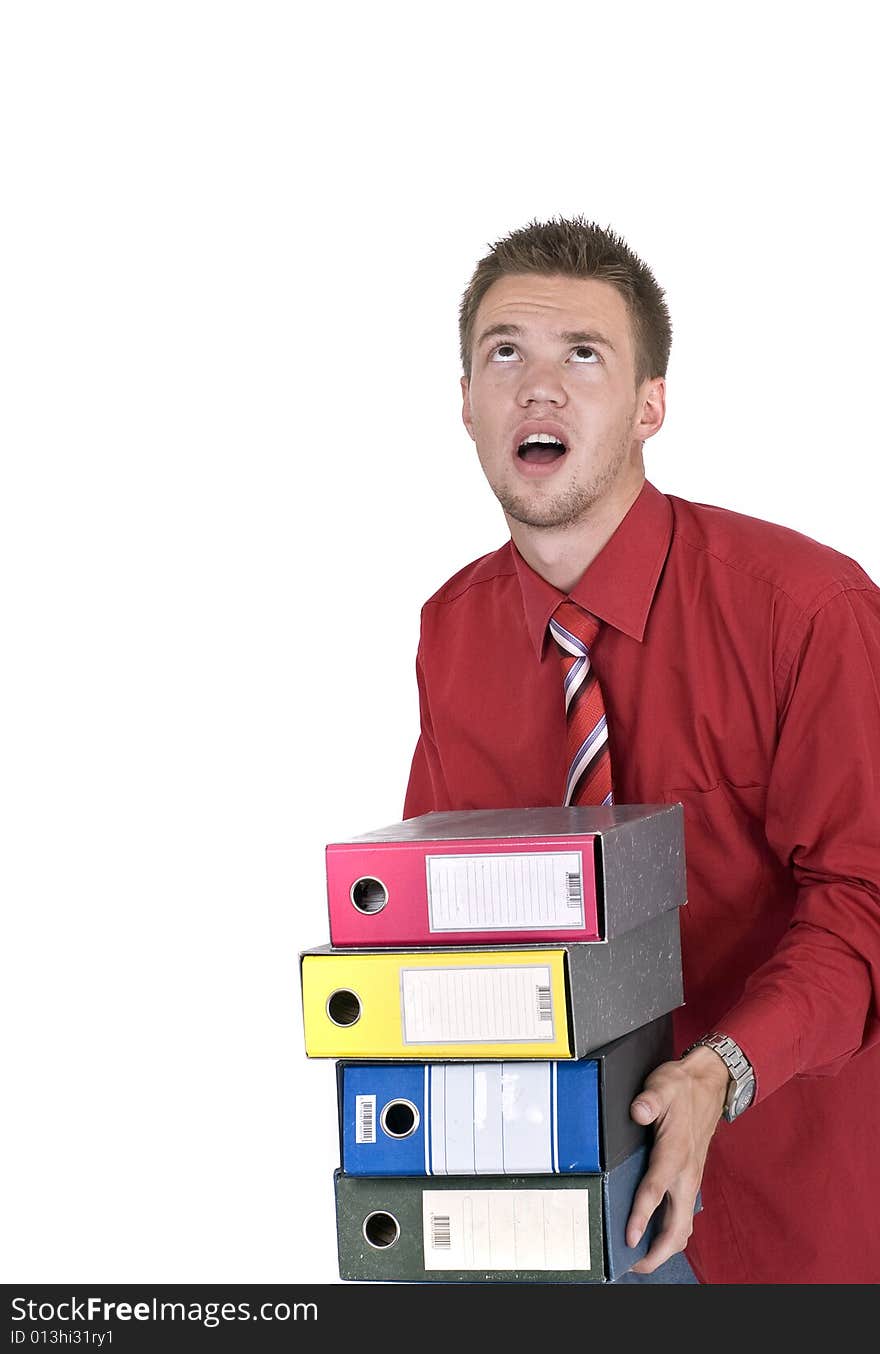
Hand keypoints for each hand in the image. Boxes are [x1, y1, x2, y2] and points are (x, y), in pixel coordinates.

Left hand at [625, 1047, 729, 1273]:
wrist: (709, 1084)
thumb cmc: (682, 1088)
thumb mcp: (663, 1085)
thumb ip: (650, 1099)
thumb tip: (638, 1110)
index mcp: (676, 1153)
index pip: (656, 1190)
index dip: (642, 1215)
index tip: (630, 1238)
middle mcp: (686, 1173)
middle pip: (677, 1225)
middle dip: (658, 1251)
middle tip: (633, 1265)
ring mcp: (690, 1179)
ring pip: (682, 1225)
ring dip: (665, 1247)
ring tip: (641, 1260)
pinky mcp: (690, 1179)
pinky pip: (683, 1215)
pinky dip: (671, 1233)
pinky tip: (656, 1237)